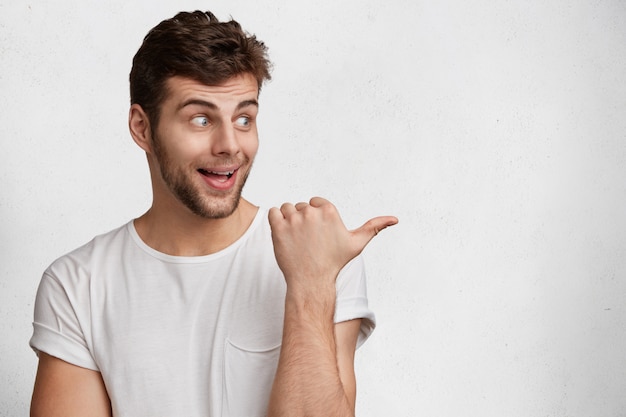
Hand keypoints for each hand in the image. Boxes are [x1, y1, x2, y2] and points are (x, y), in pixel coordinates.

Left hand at [268, 197, 397, 291]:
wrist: (311, 281)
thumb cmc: (334, 262)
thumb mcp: (356, 243)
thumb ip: (374, 227)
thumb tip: (395, 219)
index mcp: (329, 211)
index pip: (316, 203)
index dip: (316, 217)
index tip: (318, 233)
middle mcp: (311, 213)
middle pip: (302, 206)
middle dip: (303, 220)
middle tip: (308, 241)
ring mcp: (293, 220)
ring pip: (287, 208)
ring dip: (289, 220)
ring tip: (296, 239)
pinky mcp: (278, 228)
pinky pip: (274, 212)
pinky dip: (276, 221)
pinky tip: (285, 235)